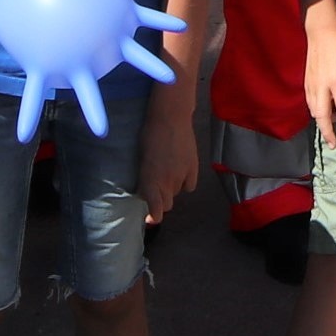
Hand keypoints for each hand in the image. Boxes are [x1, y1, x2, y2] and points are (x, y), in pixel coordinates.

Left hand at [139, 97, 197, 221]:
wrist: (170, 118)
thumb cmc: (149, 136)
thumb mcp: (142, 160)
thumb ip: (146, 179)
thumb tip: (147, 190)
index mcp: (151, 182)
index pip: (157, 211)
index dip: (154, 217)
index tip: (150, 218)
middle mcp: (167, 183)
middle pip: (167, 204)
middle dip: (161, 201)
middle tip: (156, 190)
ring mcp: (182, 176)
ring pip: (177, 193)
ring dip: (171, 189)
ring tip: (167, 174)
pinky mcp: (194, 168)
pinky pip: (189, 186)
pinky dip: (185, 183)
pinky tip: (181, 173)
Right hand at [304, 14, 335, 138]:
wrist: (322, 32)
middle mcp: (322, 87)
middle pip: (322, 116)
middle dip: (327, 132)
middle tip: (333, 144)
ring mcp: (312, 86)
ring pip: (313, 111)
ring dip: (321, 123)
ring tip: (330, 130)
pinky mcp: (307, 83)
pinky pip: (310, 103)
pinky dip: (315, 112)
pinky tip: (322, 113)